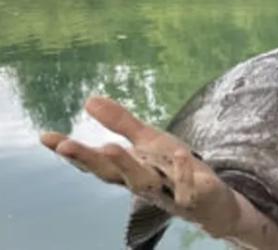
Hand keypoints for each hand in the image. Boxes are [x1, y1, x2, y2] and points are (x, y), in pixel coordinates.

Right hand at [40, 96, 243, 239]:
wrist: (211, 200)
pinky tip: (180, 153)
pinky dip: (181, 172)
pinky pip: (184, 188)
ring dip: (126, 165)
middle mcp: (140, 183)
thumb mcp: (149, 142)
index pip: (94, 161)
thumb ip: (121, 123)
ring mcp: (164, 192)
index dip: (71, 151)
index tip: (45, 136)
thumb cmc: (173, 170)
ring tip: (109, 146)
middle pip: (110, 174)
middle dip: (88, 160)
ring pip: (142, 182)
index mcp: (127, 170)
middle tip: (66, 146)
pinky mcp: (191, 198)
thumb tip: (88, 99)